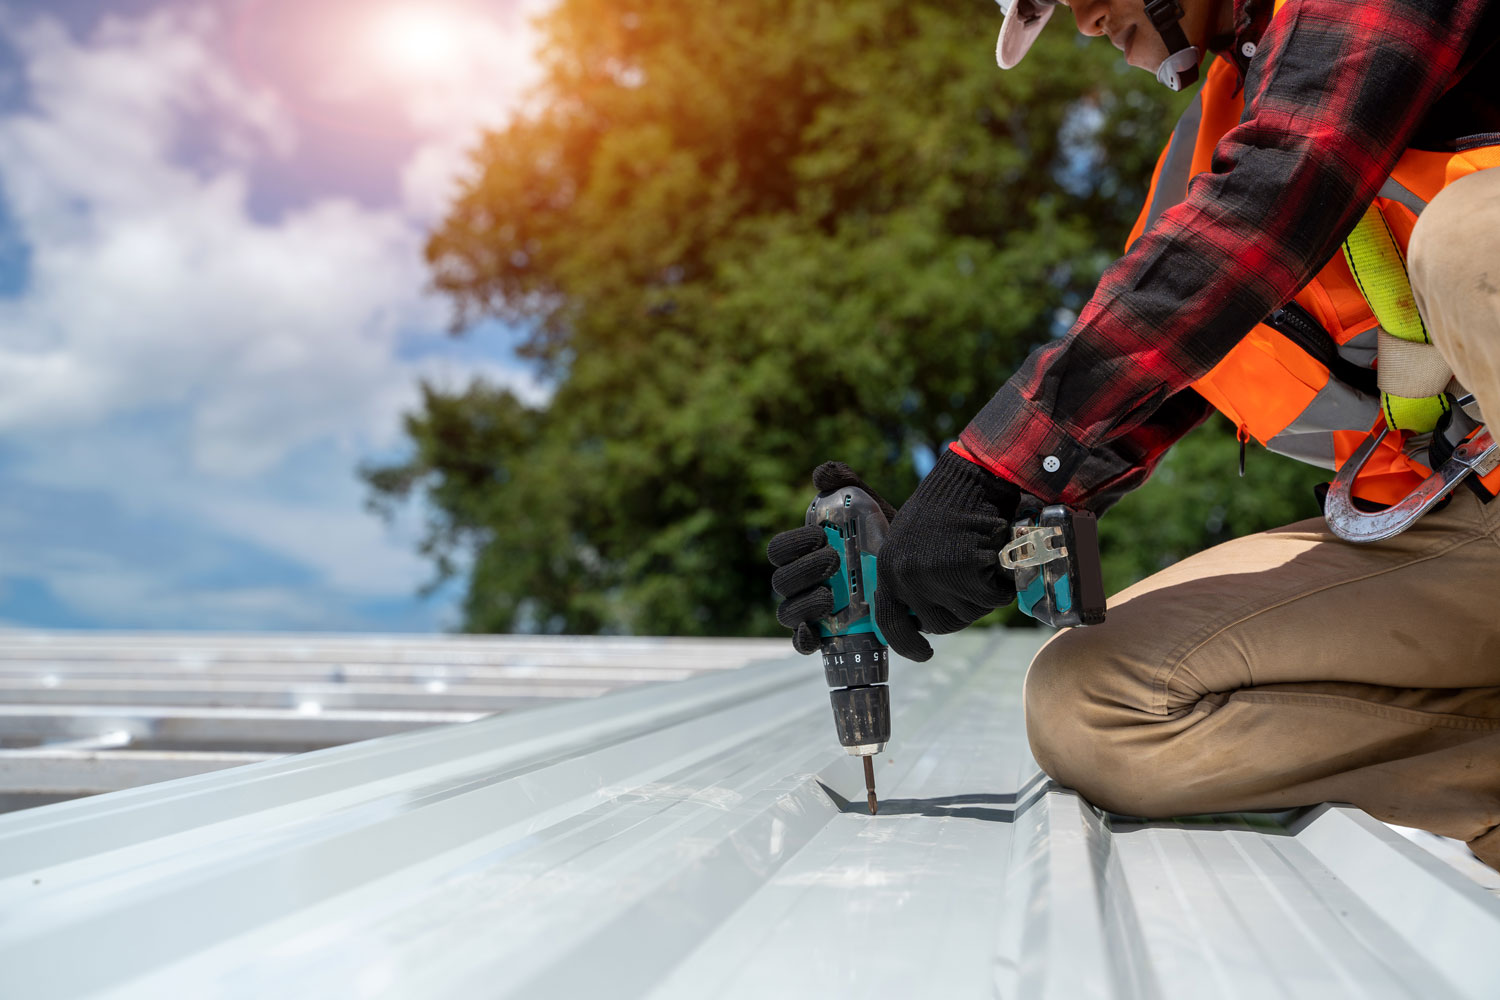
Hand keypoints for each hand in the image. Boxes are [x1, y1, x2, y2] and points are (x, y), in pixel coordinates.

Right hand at [767, 462, 896, 654]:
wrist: (918, 570)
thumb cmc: (885, 538)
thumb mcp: (871, 506)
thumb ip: (847, 483)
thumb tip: (822, 475)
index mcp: (802, 553)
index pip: (778, 550)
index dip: (792, 543)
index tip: (821, 535)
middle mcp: (800, 583)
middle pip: (781, 582)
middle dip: (803, 571)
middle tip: (833, 560)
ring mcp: (810, 611)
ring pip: (788, 613)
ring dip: (804, 604)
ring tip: (830, 595)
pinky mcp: (827, 635)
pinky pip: (803, 642)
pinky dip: (804, 639)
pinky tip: (817, 633)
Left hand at [872, 450, 1018, 661]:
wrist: (972, 477)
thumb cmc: (944, 506)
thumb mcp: (907, 540)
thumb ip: (906, 577)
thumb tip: (915, 621)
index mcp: (887, 568)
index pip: (890, 622)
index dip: (907, 644)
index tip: (921, 653)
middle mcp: (906, 578)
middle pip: (937, 624)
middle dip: (957, 610)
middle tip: (969, 584)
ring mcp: (936, 578)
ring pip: (968, 614)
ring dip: (981, 596)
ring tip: (980, 563)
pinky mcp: (967, 576)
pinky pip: (992, 600)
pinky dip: (1001, 585)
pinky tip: (997, 559)